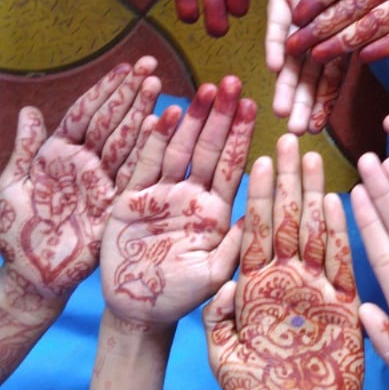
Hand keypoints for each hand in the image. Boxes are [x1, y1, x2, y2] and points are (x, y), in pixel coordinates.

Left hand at [0, 58, 159, 306]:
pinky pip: (132, 174)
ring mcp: (100, 182)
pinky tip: (161, 127)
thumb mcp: (10, 188)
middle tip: (150, 66)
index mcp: (57, 153)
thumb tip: (30, 111)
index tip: (125, 69)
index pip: (85, 113)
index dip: (104, 90)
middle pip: (110, 120)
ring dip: (142, 113)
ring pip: (124, 141)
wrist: (32, 274)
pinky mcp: (113, 204)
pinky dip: (146, 151)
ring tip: (159, 86)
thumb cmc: (14, 233)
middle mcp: (84, 163)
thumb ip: (23, 150)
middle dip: (129, 93)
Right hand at [101, 77, 255, 322]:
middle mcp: (191, 195)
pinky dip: (153, 140)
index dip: (239, 136)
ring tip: (204, 89)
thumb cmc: (181, 296)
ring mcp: (162, 194)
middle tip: (230, 82)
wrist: (139, 308)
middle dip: (219, 116)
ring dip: (191, 118)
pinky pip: (143, 164)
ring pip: (179, 149)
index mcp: (215, 211)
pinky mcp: (132, 199)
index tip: (251, 105)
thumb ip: (233, 247)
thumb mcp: (213, 275)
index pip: (231, 166)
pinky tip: (162, 114)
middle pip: (207, 148)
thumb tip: (255, 215)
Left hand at [204, 134, 361, 389]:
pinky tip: (339, 203)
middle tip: (288, 139)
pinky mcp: (345, 310)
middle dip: (287, 180)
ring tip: (314, 157)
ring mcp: (317, 293)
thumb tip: (220, 283)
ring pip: (317, 233)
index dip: (258, 195)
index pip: (256, 231)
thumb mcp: (224, 359)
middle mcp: (287, 283)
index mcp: (257, 288)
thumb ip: (219, 321)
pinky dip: (342, 235)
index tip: (258, 158)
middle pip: (288, 221)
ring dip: (314, 194)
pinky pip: (344, 266)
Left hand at [267, 0, 364, 133]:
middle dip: (305, 101)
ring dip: (287, 82)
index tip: (323, 128)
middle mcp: (321, 22)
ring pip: (291, 52)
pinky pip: (277, 17)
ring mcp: (300, 5)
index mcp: (347, 28)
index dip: (328, 99)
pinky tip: (273, 64)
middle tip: (297, 133)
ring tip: (281, 113)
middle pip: (312, 69)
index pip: (335, 71)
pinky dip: (275, 38)